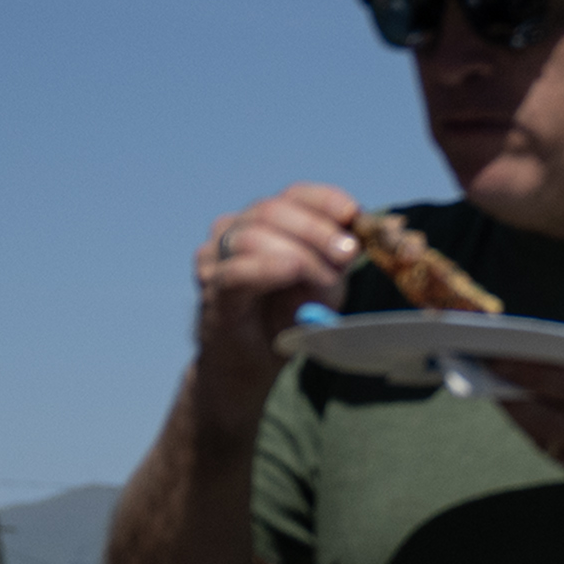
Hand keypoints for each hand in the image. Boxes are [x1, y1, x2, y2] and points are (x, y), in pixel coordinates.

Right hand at [189, 183, 361, 419]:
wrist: (248, 368)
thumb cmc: (284, 323)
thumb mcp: (320, 290)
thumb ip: (332, 266)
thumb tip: (348, 246)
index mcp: (262, 222)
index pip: (291, 195)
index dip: (323, 200)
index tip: (352, 212)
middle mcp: (233, 230)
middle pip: (272, 210)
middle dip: (316, 230)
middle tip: (347, 252)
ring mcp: (215, 257)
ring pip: (253, 235)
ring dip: (298, 253)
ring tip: (326, 279)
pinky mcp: (211, 290)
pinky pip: (236, 272)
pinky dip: (267, 267)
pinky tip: (291, 268)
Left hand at [501, 294, 563, 539]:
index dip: (530, 369)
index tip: (499, 352)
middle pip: (546, 415)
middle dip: (509, 391)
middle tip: (480, 366)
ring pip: (545, 439)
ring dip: (519, 413)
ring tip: (496, 386)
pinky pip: (560, 459)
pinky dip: (544, 435)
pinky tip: (532, 413)